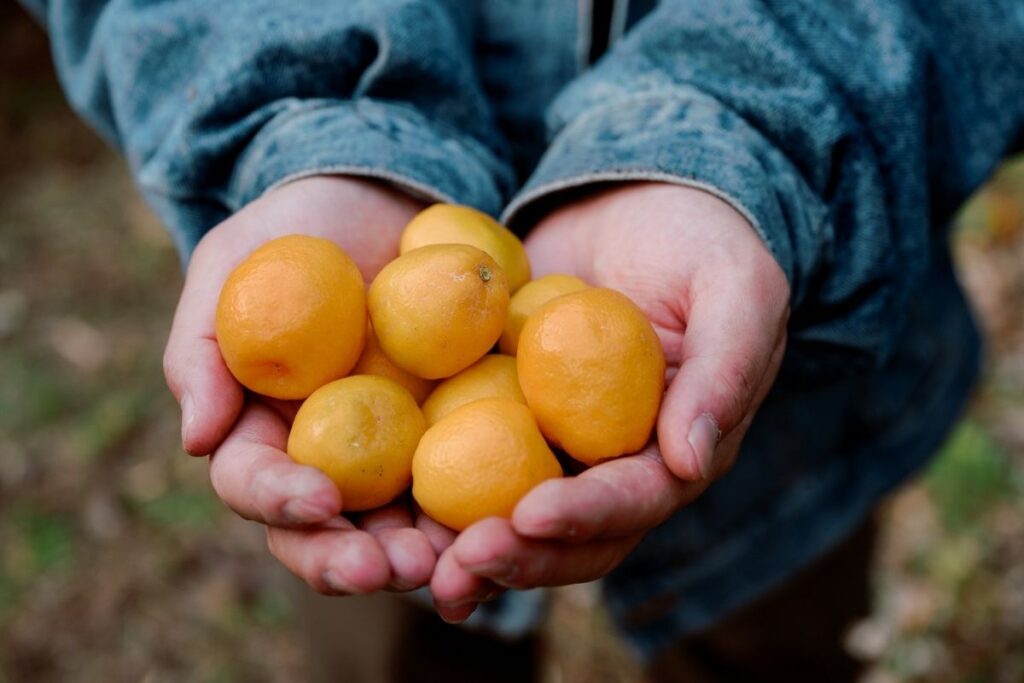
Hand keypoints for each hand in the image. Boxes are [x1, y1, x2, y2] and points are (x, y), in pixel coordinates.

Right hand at [163, 176, 455, 593]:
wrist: (381, 203)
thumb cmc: (294, 232)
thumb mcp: (231, 264)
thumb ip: (203, 348)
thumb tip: (197, 442)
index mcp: (259, 429)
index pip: (253, 482)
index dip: (280, 500)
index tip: (323, 498)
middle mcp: (322, 458)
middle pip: (324, 533)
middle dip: (351, 561)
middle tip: (392, 568)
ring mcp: (389, 455)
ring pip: (393, 528)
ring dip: (417, 557)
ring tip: (447, 566)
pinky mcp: (449, 437)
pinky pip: (463, 487)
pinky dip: (476, 517)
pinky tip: (503, 528)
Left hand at [431, 182, 789, 620]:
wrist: (636, 203)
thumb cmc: (701, 241)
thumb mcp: (736, 289)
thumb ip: (724, 370)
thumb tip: (691, 462)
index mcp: (674, 450)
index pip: (636, 498)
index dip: (586, 515)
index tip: (527, 514)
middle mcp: (612, 466)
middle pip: (569, 535)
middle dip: (516, 557)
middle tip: (456, 566)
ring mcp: (555, 446)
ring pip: (511, 517)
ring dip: (464, 550)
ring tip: (407, 567)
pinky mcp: (502, 415)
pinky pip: (464, 462)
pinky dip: (429, 496)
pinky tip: (377, 516)